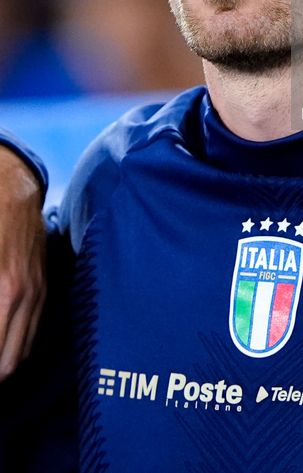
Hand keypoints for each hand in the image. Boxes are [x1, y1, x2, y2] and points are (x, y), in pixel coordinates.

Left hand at [0, 145, 45, 378]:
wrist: (14, 191)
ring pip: (22, 352)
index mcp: (4, 292)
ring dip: (4, 366)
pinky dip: (15, 348)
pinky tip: (2, 348)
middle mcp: (24, 297)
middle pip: (9, 363)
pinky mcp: (43, 286)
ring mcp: (37, 292)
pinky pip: (32, 331)